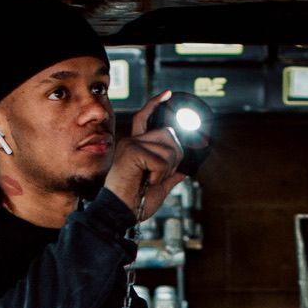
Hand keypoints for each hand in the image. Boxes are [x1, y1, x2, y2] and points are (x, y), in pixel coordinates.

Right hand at [105, 90, 185, 218]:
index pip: (144, 117)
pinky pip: (160, 160)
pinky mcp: (132, 152)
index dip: (156, 104)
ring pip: (168, 148)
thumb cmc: (135, 202)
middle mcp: (132, 141)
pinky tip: (146, 182)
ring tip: (150, 181)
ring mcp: (131, 145)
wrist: (120, 214)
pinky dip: (159, 175)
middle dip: (174, 157)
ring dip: (167, 169)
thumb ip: (171, 175)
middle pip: (168, 134)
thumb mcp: (159, 186)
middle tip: (159, 176)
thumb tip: (186, 169)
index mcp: (135, 146)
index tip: (168, 94)